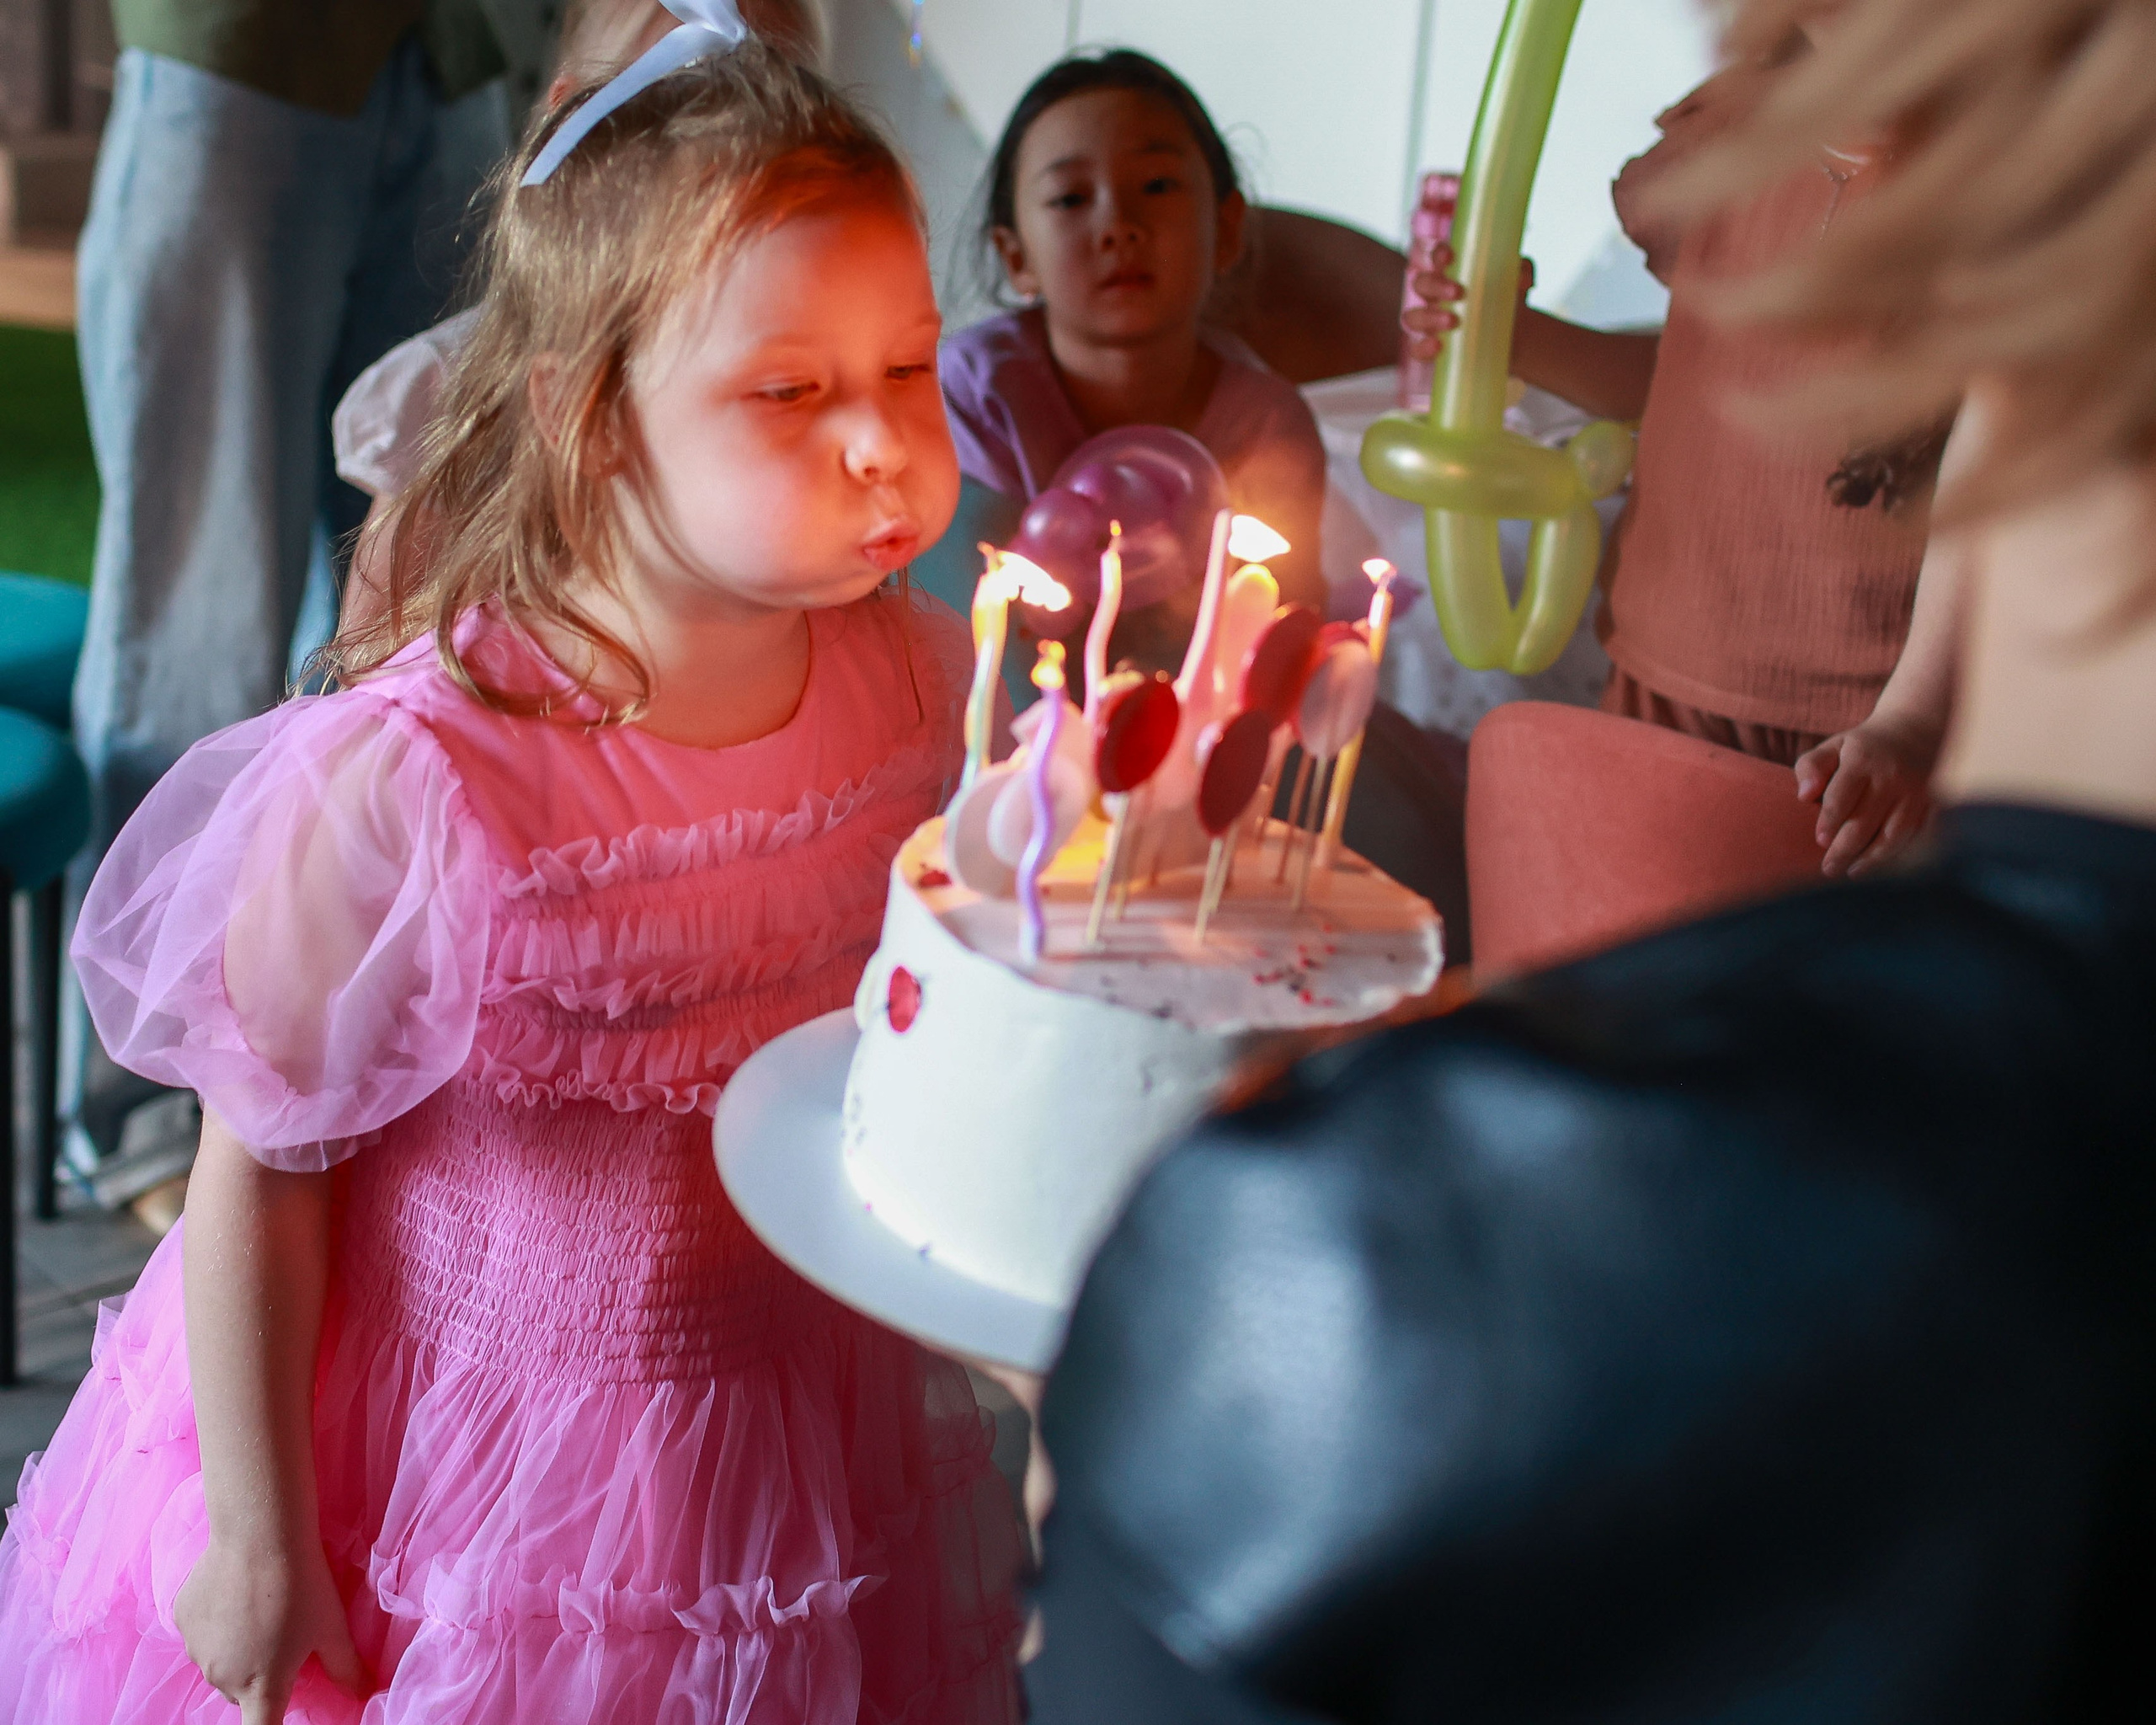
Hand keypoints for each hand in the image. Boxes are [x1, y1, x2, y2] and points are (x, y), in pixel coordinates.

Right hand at [177, 1536, 367, 1724]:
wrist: (259, 1536)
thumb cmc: (302, 1586)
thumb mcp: (332, 1628)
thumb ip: (346, 1667)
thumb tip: (363, 1692)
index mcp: (261, 1688)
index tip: (277, 1714)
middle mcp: (222, 1678)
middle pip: (242, 1692)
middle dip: (260, 1676)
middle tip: (283, 1637)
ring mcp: (196, 1651)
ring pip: (220, 1663)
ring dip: (236, 1650)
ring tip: (261, 1609)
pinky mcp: (182, 1620)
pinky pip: (202, 1633)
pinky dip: (217, 1623)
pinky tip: (236, 1592)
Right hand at [1400, 250, 1534, 360]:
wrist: (1511, 336)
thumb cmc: (1504, 298)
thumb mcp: (1513, 281)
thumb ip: (1519, 270)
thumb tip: (1522, 277)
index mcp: (1445, 270)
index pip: (1429, 254)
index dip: (1434, 253)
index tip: (1448, 258)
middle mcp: (1431, 293)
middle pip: (1419, 283)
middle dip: (1435, 285)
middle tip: (1458, 292)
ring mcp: (1427, 321)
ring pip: (1411, 316)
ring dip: (1429, 316)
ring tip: (1452, 321)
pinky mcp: (1427, 346)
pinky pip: (1415, 348)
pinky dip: (1422, 347)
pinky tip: (1437, 346)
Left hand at [1795, 716, 1940, 876]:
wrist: (1915, 730)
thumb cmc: (1861, 747)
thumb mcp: (1832, 746)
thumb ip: (1811, 767)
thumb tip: (1804, 796)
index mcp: (1862, 760)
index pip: (1841, 797)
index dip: (1830, 822)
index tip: (1820, 842)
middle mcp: (1891, 776)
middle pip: (1865, 822)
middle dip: (1844, 849)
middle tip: (1829, 869)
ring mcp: (1915, 791)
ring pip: (1893, 834)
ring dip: (1871, 858)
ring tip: (1852, 872)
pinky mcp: (1932, 803)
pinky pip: (1914, 835)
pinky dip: (1896, 853)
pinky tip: (1878, 865)